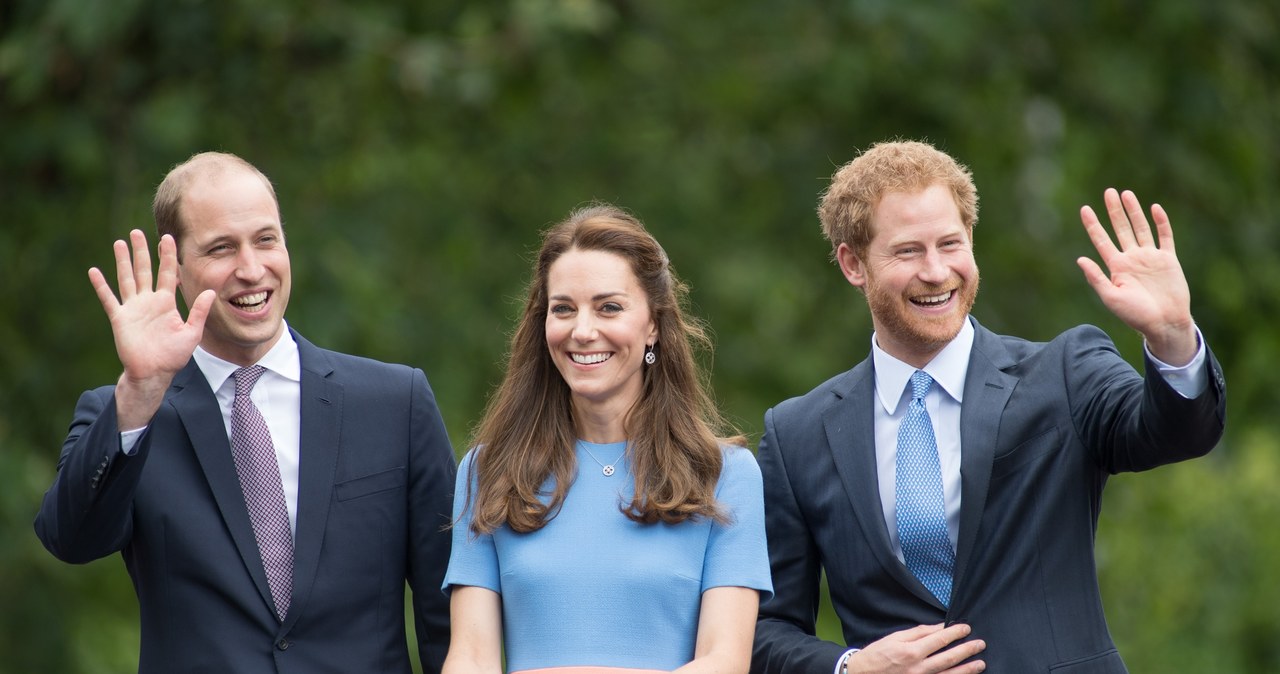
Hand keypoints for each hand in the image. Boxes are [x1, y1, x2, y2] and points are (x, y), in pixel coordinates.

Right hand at [89, 229, 213, 428]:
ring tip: (119, 243)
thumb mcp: (192, 333)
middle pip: (144, 270)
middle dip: (142, 251)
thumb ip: (200, 312)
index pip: (167, 273)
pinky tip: (94, 271)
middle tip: (137, 232)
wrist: (154, 372)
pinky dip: (101, 286)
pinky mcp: (120, 318)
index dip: (167, 256)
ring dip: (122, 261)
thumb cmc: (174, 355)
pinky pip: (109, 299)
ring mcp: (133, 308)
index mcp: (166, 302)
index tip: (167, 237)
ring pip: (127, 279)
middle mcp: (149, 301)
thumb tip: (210, 291)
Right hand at [848, 623, 985, 673]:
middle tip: (980, 644)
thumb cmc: (878, 654)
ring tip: (980, 664)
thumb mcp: (895, 637)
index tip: (966, 628)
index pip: (939, 640)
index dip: (955, 633)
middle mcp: (918, 668)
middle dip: (967, 650)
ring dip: (967, 670)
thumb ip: (918, 632)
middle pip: (948, 658)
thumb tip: (938, 627)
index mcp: (911, 651)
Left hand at [1077, 188, 1196, 365]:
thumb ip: (1096, 278)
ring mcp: (1150, 257)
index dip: (1093, 224)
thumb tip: (1080, 259)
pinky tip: (1155, 208)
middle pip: (1121, 229)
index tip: (1084, 208)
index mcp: (1116, 267)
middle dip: (1114, 211)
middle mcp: (1132, 259)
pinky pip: (1164, 237)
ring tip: (1126, 193)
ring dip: (1134, 211)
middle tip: (1108, 192)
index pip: (1102, 240)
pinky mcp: (1168, 259)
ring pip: (1141, 228)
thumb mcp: (1111, 297)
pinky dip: (1161, 222)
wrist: (1164, 323)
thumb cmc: (1135, 315)